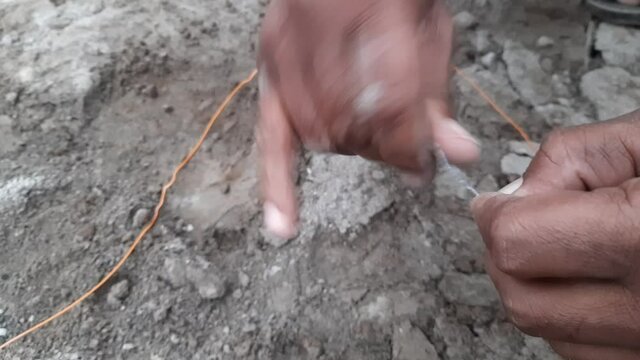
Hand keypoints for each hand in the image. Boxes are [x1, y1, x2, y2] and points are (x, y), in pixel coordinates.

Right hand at [257, 0, 479, 237]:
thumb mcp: (428, 26)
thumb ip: (437, 91)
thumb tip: (456, 155)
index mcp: (374, 11)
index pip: (392, 104)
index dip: (411, 147)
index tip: (425, 167)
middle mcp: (321, 31)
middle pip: (355, 125)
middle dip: (384, 150)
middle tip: (403, 148)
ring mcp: (287, 50)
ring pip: (320, 136)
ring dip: (351, 151)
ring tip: (368, 139)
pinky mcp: (266, 66)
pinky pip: (267, 136)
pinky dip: (277, 184)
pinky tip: (282, 224)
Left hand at [472, 110, 639, 358]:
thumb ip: (571, 158)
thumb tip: (515, 197)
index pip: (518, 244)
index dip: (497, 215)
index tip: (498, 201)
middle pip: (523, 301)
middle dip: (506, 256)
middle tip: (523, 221)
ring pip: (550, 334)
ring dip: (539, 288)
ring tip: (573, 248)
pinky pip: (589, 353)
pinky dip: (574, 318)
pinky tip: (600, 281)